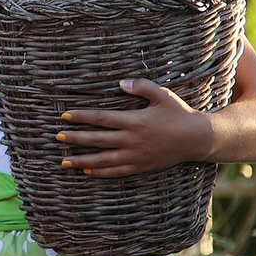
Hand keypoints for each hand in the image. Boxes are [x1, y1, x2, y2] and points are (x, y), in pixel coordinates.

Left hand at [57, 78, 211, 176]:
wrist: (198, 138)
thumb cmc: (179, 113)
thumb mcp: (162, 95)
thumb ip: (141, 87)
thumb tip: (120, 83)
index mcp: (135, 121)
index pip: (102, 118)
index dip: (82, 117)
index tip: (65, 116)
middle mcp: (132, 139)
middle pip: (97, 139)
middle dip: (76, 138)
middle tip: (57, 137)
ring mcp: (136, 155)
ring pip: (103, 159)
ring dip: (82, 160)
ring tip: (64, 161)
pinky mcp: (141, 166)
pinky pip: (117, 171)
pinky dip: (101, 172)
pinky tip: (87, 172)